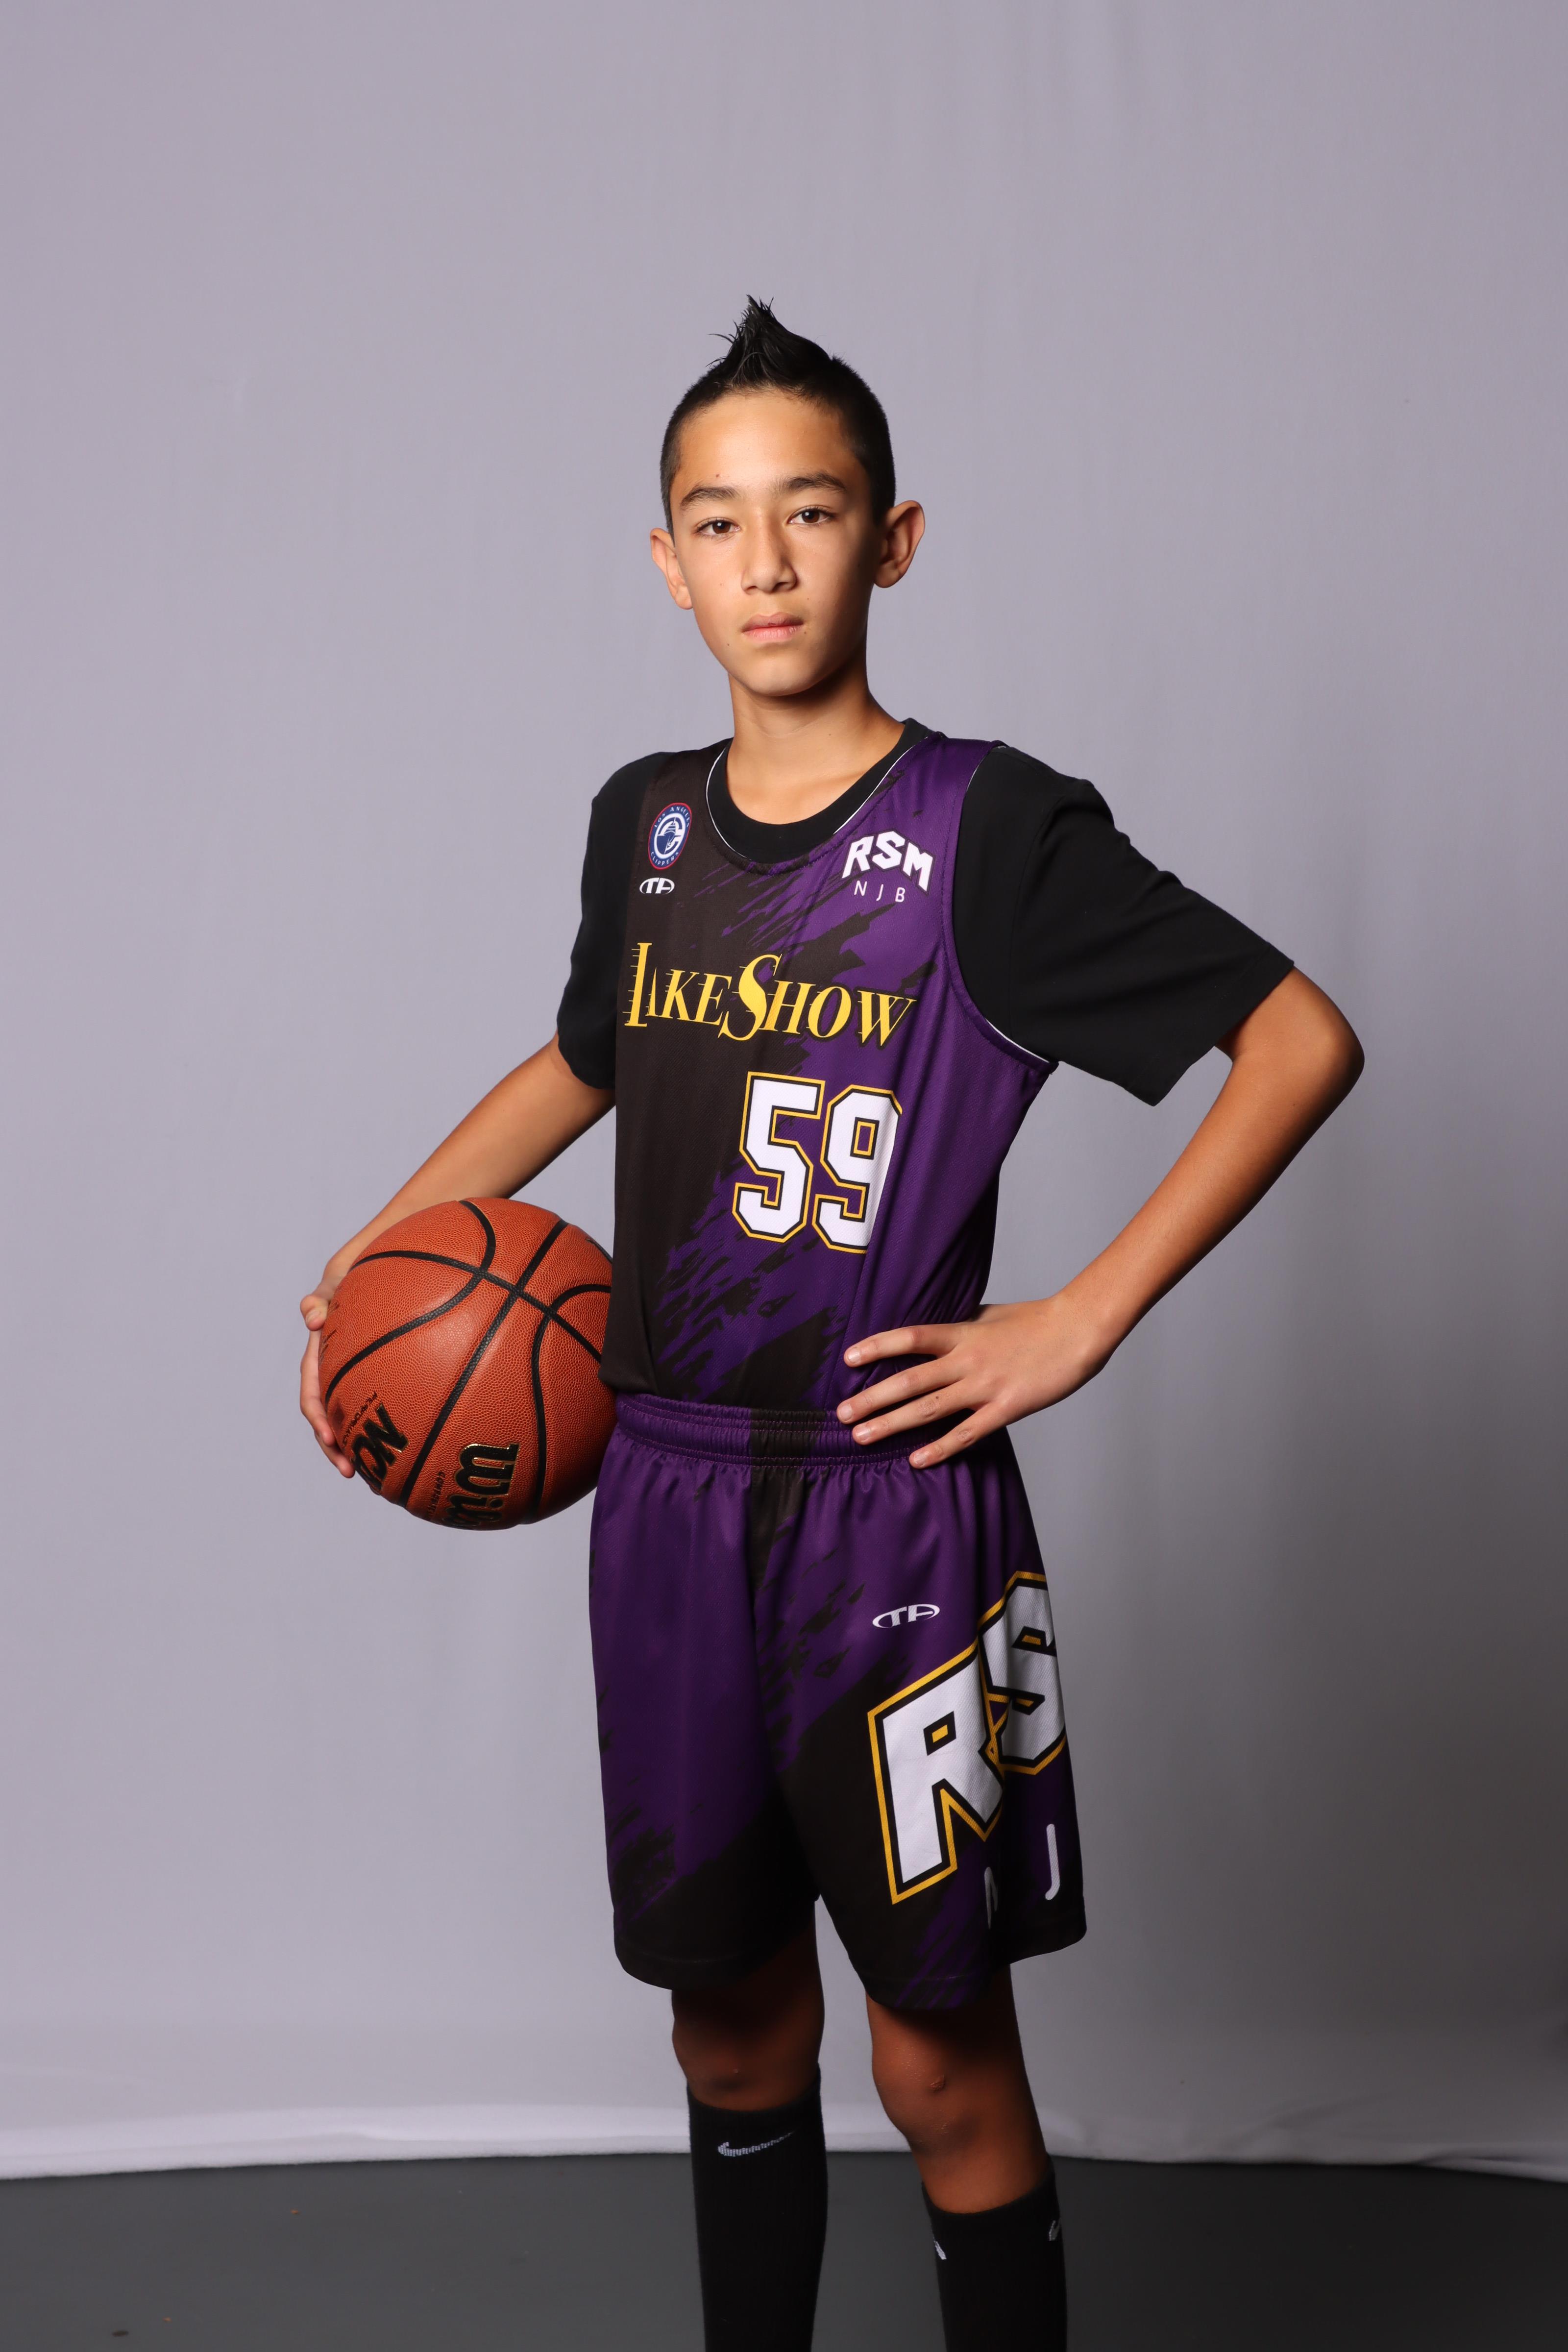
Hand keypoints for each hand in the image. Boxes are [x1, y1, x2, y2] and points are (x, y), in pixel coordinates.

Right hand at [299, 1247, 362, 1476]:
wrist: (372, 1275)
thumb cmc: (351, 1279)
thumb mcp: (335, 1283)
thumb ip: (321, 1296)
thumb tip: (311, 1316)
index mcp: (318, 1359)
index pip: (312, 1395)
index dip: (318, 1420)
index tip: (332, 1440)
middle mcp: (332, 1374)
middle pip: (328, 1418)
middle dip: (335, 1447)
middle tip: (352, 1472)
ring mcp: (352, 1378)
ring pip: (350, 1418)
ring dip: (357, 1446)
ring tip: (375, 1477)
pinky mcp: (374, 1378)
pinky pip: (375, 1406)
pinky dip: (382, 1427)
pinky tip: (403, 1448)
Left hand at [837, 1295, 1115, 1468]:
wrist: (1078, 1329)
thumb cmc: (1037, 1321)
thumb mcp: (992, 1315)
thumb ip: (962, 1327)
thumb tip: (935, 1331)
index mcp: (963, 1333)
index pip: (910, 1338)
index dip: (877, 1347)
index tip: (847, 1359)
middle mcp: (967, 1360)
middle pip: (909, 1380)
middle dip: (872, 1398)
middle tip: (841, 1414)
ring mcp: (985, 1386)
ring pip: (929, 1409)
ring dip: (892, 1424)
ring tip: (861, 1437)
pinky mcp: (1006, 1408)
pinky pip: (967, 1433)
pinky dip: (941, 1448)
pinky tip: (917, 1460)